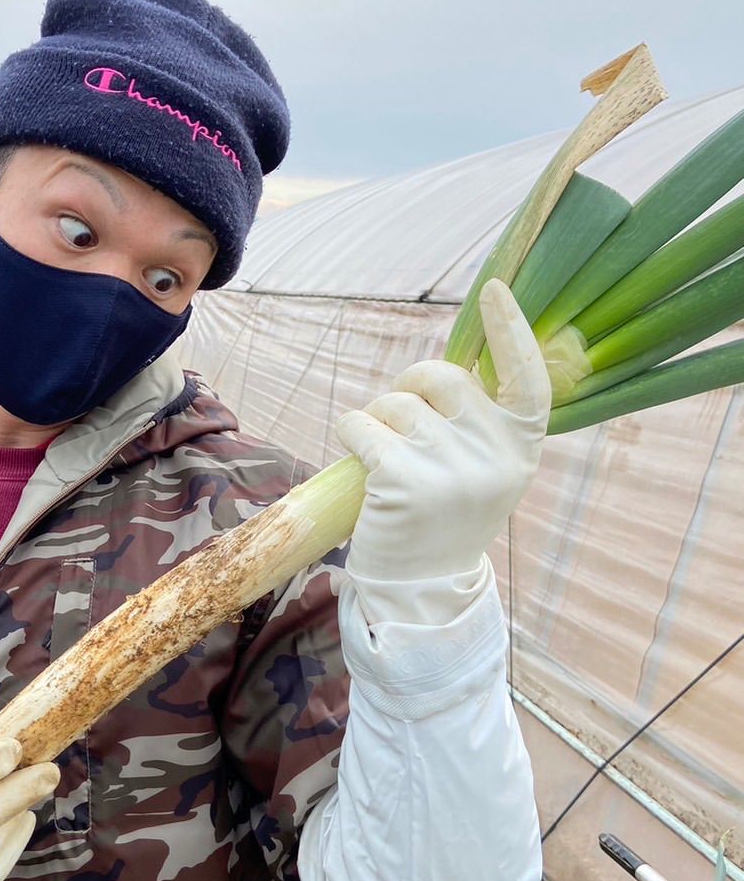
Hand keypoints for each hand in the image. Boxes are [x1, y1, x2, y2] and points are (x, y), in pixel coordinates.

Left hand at [336, 280, 550, 626]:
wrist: (421, 589)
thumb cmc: (444, 519)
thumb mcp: (482, 471)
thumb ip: (477, 424)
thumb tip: (449, 368)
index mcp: (520, 449)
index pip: (528, 378)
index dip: (512, 331)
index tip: (494, 292)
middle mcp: (494, 456)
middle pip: (442, 378)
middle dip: (410, 386)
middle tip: (399, 420)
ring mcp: (450, 468)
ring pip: (395, 403)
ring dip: (377, 420)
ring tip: (384, 460)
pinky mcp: (402, 479)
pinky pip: (361, 423)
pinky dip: (352, 432)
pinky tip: (359, 462)